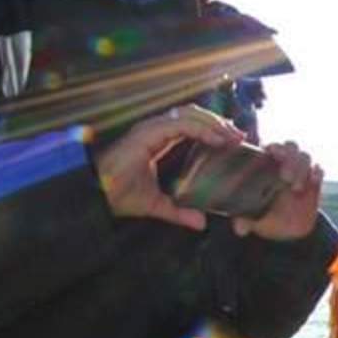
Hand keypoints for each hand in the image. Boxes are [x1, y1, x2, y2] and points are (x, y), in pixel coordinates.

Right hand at [94, 105, 244, 230]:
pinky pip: (181, 125)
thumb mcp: (157, 205)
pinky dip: (201, 129)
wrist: (97, 194)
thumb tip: (201, 223)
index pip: (191, 124)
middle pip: (194, 115)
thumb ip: (179, 211)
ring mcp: (151, 129)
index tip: (234, 140)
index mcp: (158, 139)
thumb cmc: (119, 195)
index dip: (213, 128)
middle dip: (219, 122)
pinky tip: (217, 140)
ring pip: (189, 115)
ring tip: (233, 136)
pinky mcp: (147, 134)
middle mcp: (155, 129)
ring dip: (214, 123)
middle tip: (240, 136)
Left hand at [232, 140, 323, 240]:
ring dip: (302, 168)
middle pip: (290, 146)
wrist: (287, 228)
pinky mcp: (314, 180)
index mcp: (265, 164)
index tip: (271, 152)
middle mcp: (284, 163)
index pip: (269, 147)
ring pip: (305, 156)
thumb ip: (245, 220)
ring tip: (296, 188)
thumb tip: (240, 229)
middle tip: (285, 177)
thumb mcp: (252, 218)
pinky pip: (319, 170)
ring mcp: (301, 170)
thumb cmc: (264, 216)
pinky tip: (313, 181)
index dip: (272, 146)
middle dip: (289, 157)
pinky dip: (317, 174)